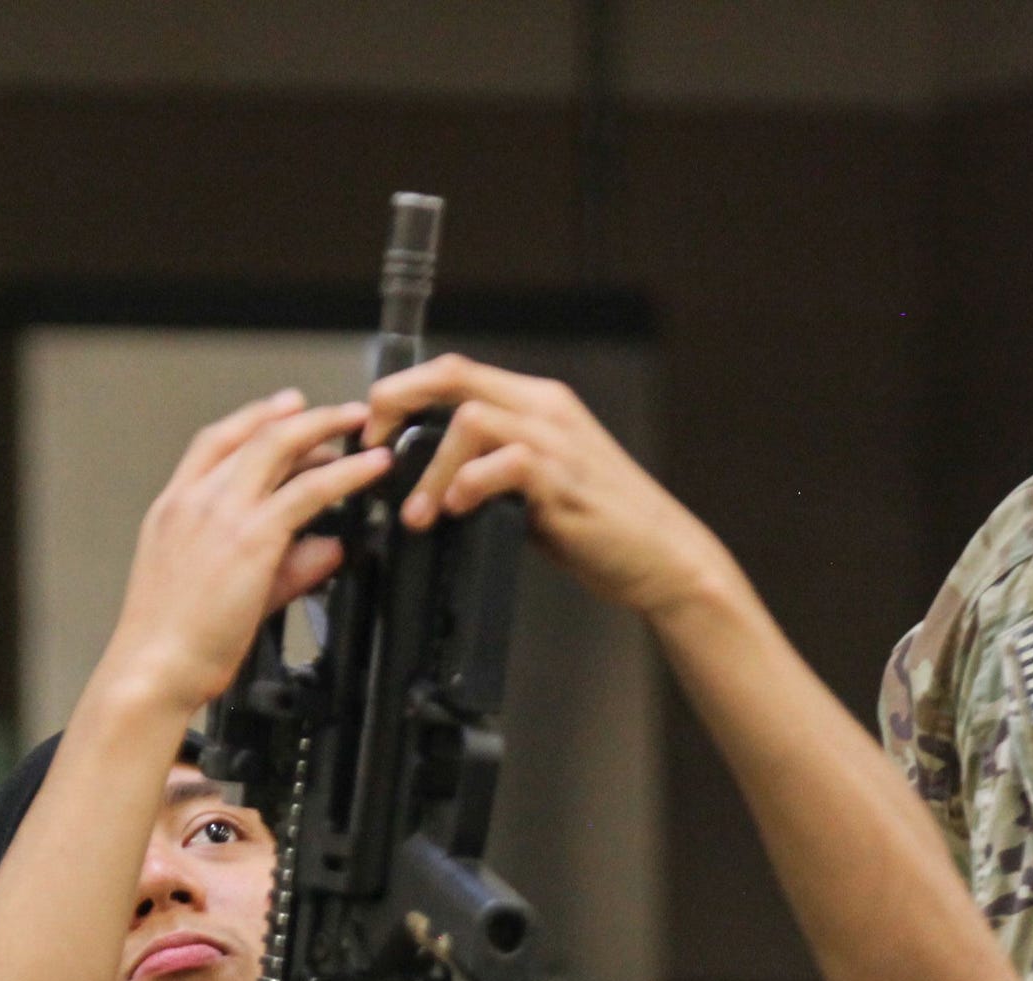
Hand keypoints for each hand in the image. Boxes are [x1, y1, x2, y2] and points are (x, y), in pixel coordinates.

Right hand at [95, 391, 391, 713]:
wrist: (154, 668)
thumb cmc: (175, 643)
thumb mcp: (225, 591)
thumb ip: (283, 567)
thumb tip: (327, 550)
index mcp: (173, 508)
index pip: (216, 442)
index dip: (255, 417)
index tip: (285, 407)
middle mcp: (195, 499)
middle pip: (255, 434)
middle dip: (304, 415)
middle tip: (339, 413)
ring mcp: (223, 513)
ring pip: (281, 447)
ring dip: (328, 428)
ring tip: (362, 425)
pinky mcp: (253, 537)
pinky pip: (310, 490)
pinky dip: (347, 473)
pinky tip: (370, 468)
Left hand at [363, 355, 722, 618]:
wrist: (660, 555)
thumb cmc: (597, 526)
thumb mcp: (534, 488)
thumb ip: (490, 472)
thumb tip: (432, 486)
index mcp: (535, 403)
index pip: (455, 373)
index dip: (403, 394)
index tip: (375, 433)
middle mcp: (544, 409)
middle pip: (452, 376)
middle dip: (397, 407)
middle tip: (373, 454)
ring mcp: (556, 440)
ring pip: (470, 421)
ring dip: (430, 469)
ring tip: (417, 515)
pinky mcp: (564, 479)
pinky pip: (505, 463)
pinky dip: (470, 485)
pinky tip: (458, 513)